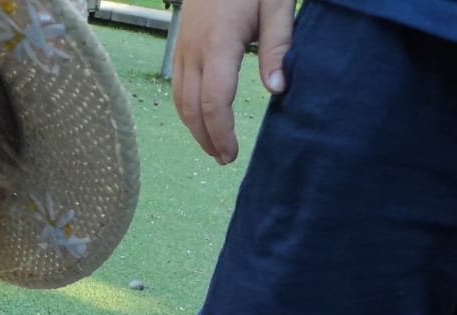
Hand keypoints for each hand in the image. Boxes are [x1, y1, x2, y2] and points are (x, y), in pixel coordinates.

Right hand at [173, 0, 293, 163]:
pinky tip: (200, 119)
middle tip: (224, 159)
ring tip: (213, 146)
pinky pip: (178, 86)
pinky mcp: (180, 44)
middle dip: (206, 138)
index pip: (213, 102)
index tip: (232, 153)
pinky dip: (187, 109)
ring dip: (194, 128)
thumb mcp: (277, 4)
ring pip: (180, 100)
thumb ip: (278, 47)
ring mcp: (182, 47)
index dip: (221, 133)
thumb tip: (277, 91)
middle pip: (191, 108)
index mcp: (217, 43)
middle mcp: (193, 50)